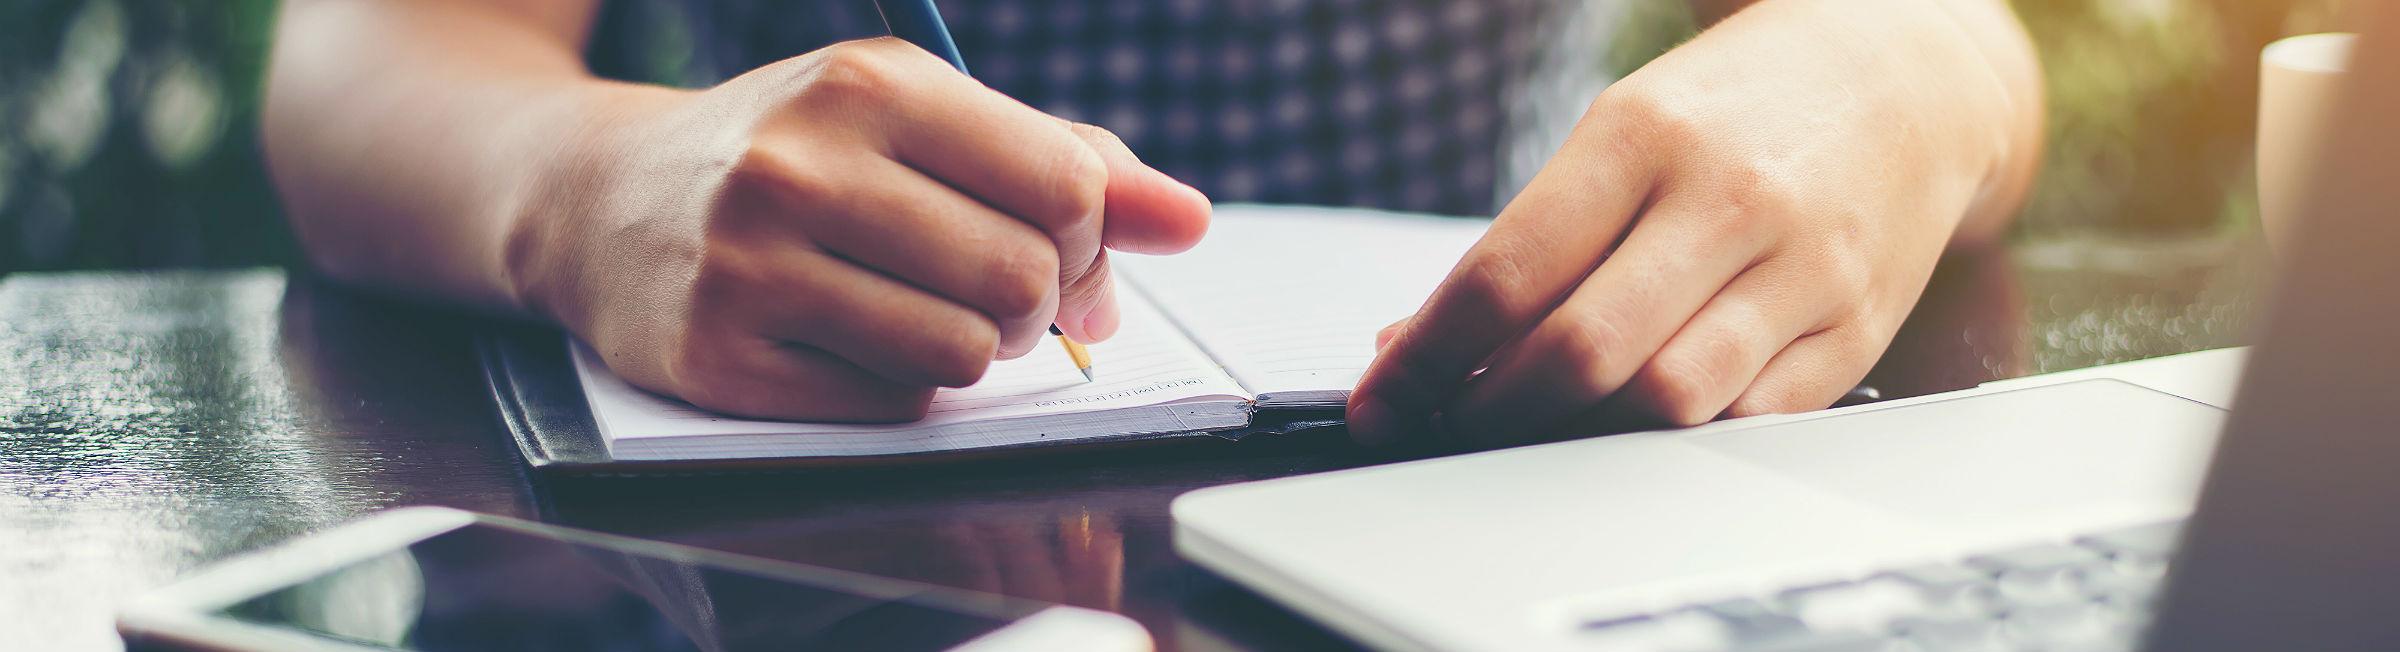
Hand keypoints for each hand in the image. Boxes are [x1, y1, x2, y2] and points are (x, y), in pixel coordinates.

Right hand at [510, 37, 1210, 420]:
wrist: (603, 201)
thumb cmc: (795, 155)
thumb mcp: (916, 119)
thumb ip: (1063, 159)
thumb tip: (1189, 221)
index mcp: (870, 84)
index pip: (1064, 182)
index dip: (1091, 235)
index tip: (1064, 248)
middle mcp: (803, 163)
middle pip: (1022, 276)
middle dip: (1037, 304)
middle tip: (1000, 296)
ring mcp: (753, 263)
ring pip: (965, 351)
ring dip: (973, 351)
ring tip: (924, 314)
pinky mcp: (721, 355)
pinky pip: (890, 404)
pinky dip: (900, 386)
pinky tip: (852, 341)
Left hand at [1350, 0, 2039, 444]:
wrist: (1908, 76)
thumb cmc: (1734, 111)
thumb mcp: (1621, 135)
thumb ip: (1531, 241)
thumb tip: (1418, 345)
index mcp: (1643, 135)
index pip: (1507, 272)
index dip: (1425, 357)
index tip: (1379, 402)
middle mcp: (1727, 199)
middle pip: (1582, 351)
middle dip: (1491, 413)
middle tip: (1449, 429)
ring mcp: (1802, 269)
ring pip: (1668, 401)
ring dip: (1578, 440)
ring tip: (1534, 433)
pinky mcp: (1854, 329)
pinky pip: (1748, 424)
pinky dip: (1672, 446)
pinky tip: (1632, 433)